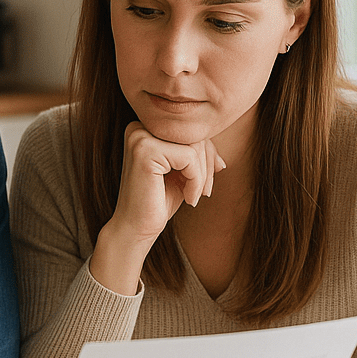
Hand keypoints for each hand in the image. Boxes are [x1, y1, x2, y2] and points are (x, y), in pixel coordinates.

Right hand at [90, 121, 224, 293]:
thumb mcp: (181, 172)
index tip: (208, 180)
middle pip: (193, 133)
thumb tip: (221, 147)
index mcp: (144, 128)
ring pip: (194, 145)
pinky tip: (188, 199)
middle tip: (206, 192)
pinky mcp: (146, 151)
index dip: (206, 153)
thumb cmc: (158, 201)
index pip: (188, 129)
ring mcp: (140, 137)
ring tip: (196, 196)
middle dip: (208, 163)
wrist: (135, 229)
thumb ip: (197, 153)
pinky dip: (196, 181)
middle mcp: (138, 128)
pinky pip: (189, 157)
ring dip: (204, 175)